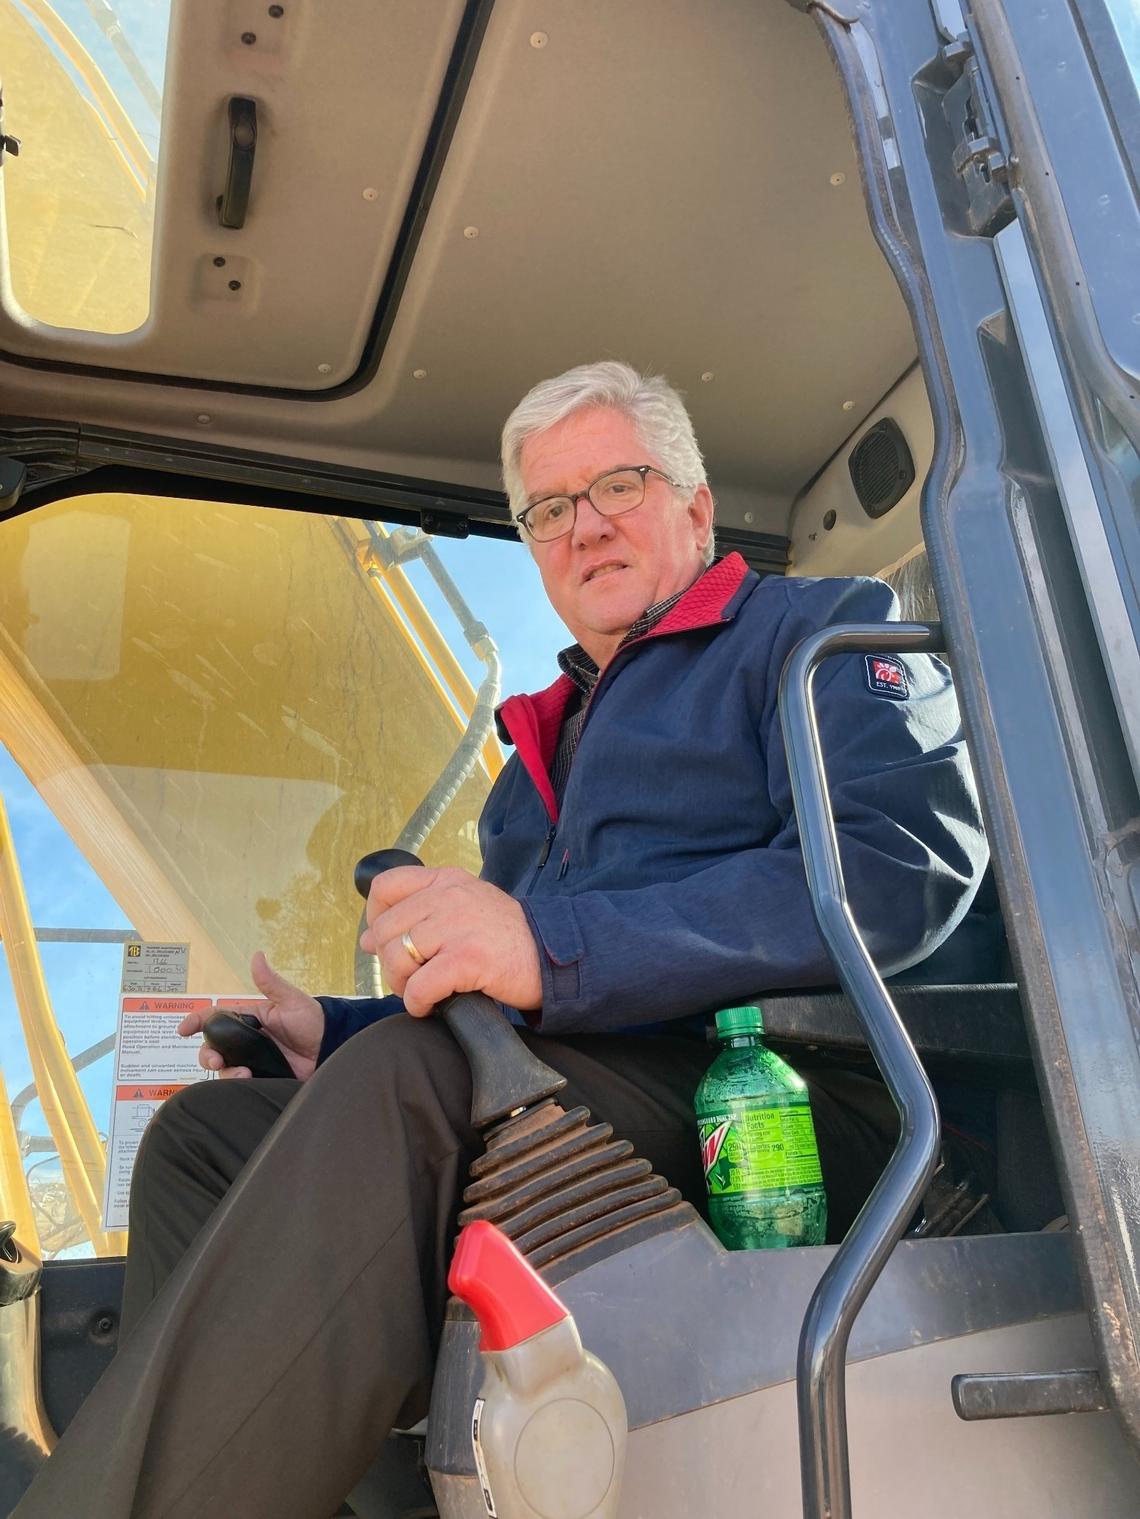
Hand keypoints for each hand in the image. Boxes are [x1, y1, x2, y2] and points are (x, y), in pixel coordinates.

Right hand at [178, 951, 324, 1080]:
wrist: (330, 1048)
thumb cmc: (313, 1020)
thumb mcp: (291, 1000)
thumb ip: (270, 982)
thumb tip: (257, 956)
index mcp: (248, 1019)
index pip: (214, 1018)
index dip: (196, 1022)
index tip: (183, 1030)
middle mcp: (245, 1040)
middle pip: (212, 1047)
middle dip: (207, 1054)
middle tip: (216, 1059)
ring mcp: (251, 1060)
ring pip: (224, 1068)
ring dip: (225, 1072)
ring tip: (242, 1073)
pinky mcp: (261, 1078)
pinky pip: (240, 1084)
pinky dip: (237, 1084)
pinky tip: (247, 1081)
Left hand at [360, 866, 541, 1017]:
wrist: (554, 955)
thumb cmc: (508, 938)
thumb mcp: (468, 904)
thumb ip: (424, 911)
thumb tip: (368, 938)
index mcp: (447, 880)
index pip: (386, 887)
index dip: (375, 918)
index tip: (385, 940)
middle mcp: (448, 897)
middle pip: (385, 930)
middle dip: (389, 963)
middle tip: (410, 979)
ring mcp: (458, 926)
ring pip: (397, 959)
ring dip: (403, 986)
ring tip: (423, 993)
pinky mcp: (467, 958)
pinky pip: (419, 987)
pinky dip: (418, 1004)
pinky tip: (432, 1006)